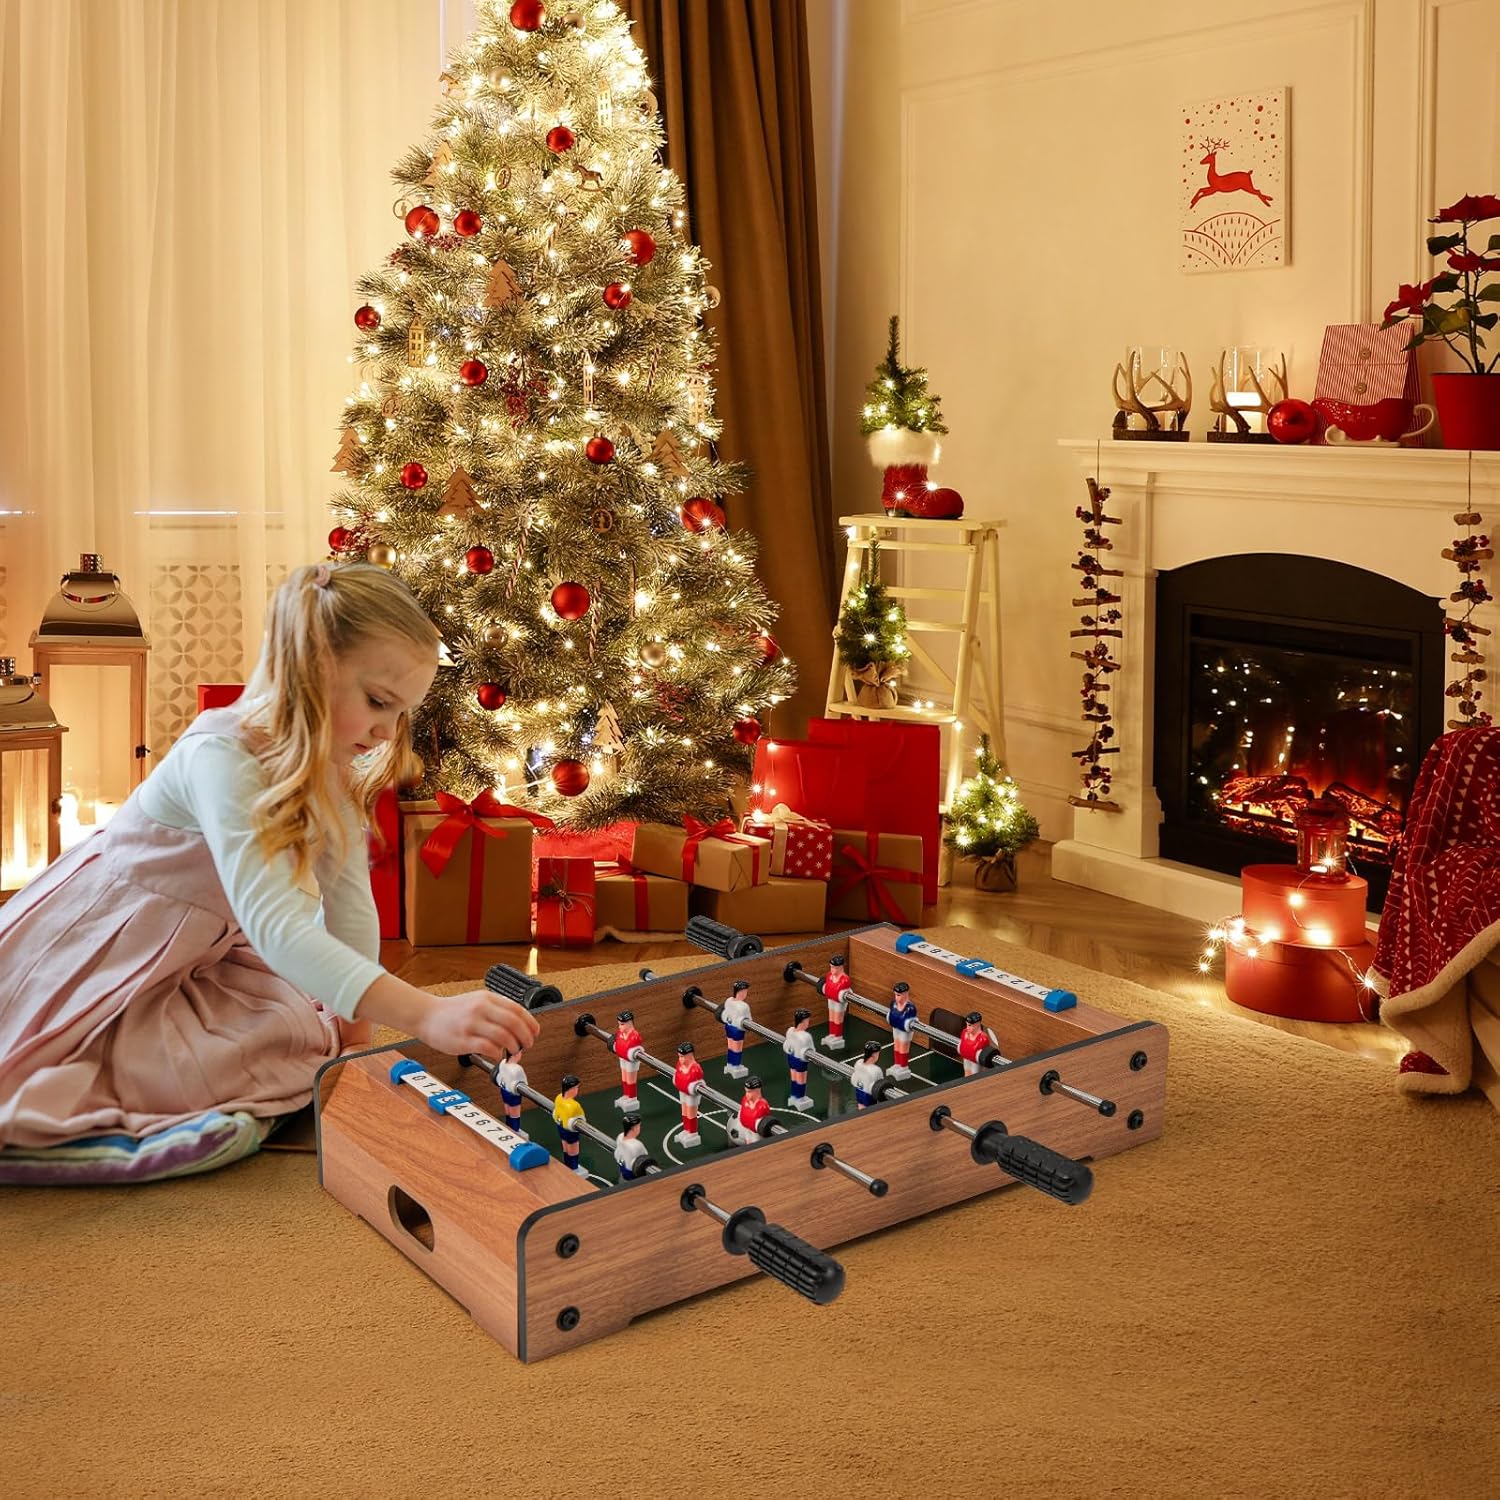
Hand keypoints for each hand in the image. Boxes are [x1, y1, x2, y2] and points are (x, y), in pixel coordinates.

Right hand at [420, 989, 541, 1060]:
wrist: (426, 1015)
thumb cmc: (453, 1012)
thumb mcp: (477, 1002)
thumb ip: (497, 1013)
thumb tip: (519, 1031)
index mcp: (487, 998)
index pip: (518, 1010)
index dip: (530, 1024)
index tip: (534, 1033)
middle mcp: (480, 1008)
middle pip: (514, 1023)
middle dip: (525, 1038)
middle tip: (526, 1046)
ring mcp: (471, 1024)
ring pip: (503, 1036)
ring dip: (513, 1048)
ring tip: (512, 1053)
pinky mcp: (462, 1040)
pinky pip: (488, 1048)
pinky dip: (498, 1054)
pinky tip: (497, 1056)